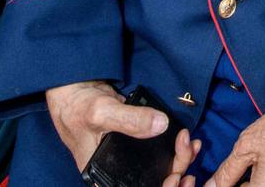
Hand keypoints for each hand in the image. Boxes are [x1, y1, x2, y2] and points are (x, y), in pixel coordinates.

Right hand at [46, 80, 190, 174]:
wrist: (72, 87)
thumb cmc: (76, 106)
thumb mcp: (102, 112)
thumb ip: (130, 119)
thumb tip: (161, 124)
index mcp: (103, 177)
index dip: (158, 185)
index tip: (175, 173)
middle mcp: (115, 171)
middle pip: (151, 179)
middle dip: (175, 168)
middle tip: (188, 146)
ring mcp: (127, 157)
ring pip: (157, 166)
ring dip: (178, 159)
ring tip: (191, 144)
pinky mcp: (135, 140)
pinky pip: (157, 149)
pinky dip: (173, 147)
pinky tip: (186, 140)